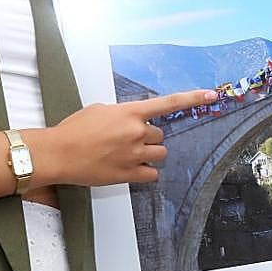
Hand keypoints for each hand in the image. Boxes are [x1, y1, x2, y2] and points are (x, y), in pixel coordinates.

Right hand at [46, 89, 216, 186]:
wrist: (59, 153)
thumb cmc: (73, 130)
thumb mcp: (100, 110)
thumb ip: (122, 114)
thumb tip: (131, 121)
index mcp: (130, 112)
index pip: (168, 103)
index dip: (193, 98)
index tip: (212, 95)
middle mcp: (136, 132)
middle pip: (160, 135)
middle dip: (147, 137)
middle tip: (126, 140)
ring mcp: (134, 155)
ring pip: (159, 154)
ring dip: (148, 154)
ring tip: (127, 154)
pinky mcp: (129, 175)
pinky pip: (152, 174)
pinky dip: (144, 171)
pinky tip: (129, 168)